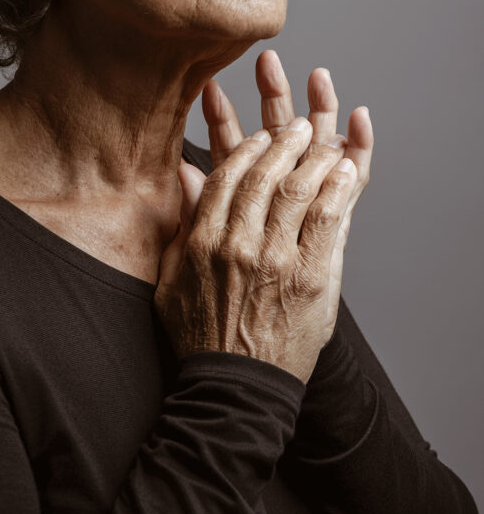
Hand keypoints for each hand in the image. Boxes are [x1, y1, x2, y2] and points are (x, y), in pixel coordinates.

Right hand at [181, 50, 372, 344]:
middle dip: (282, 142)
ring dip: (311, 157)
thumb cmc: (200, 336)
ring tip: (321, 140)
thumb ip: (181, 224)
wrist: (235, 388)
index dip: (246, 148)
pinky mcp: (312, 279)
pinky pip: (327, 221)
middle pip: (263, 176)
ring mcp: (277, 260)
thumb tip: (185, 173)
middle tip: (295, 125)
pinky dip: (336, 189)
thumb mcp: (171, 279)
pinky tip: (343, 170)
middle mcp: (239, 244)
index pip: (227, 177)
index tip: (260, 136)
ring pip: (297, 190)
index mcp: (203, 241)